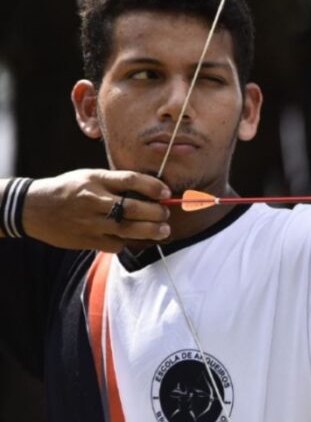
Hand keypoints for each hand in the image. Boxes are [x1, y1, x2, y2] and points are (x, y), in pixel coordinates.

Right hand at [21, 170, 171, 251]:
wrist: (33, 208)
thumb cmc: (68, 190)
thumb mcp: (89, 177)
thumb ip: (116, 183)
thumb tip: (151, 191)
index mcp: (95, 180)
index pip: (130, 180)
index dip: (153, 186)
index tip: (166, 192)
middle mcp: (93, 200)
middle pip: (132, 208)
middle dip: (155, 212)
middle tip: (166, 213)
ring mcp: (89, 222)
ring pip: (127, 229)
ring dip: (150, 231)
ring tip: (163, 230)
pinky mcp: (86, 240)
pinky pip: (115, 244)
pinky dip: (128, 241)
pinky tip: (135, 238)